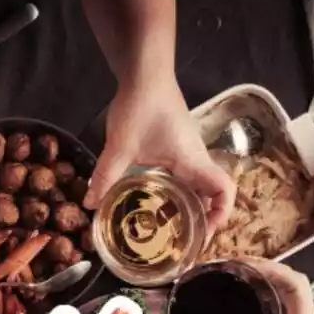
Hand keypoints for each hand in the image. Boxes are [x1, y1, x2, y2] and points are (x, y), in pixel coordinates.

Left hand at [84, 73, 234, 235]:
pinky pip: (183, 176)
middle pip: (212, 194)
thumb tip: (90, 204)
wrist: (145, 73)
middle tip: (184, 240)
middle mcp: (196, 158)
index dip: (222, 215)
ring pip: (197, 186)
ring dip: (189, 206)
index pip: (224, 191)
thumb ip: (105, 176)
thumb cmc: (141, 106)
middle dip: (203, 219)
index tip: (205, 233)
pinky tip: (155, 201)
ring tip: (169, 228)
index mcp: (193, 161)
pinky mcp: (175, 146)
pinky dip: (176, 192)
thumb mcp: (121, 146)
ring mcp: (187, 152)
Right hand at [169, 258, 313, 313]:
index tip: (239, 264)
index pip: (295, 283)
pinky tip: (247, 299)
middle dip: (263, 268)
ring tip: (234, 276)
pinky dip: (270, 294)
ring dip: (267, 279)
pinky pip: (289, 304)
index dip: (270, 267)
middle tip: (229, 268)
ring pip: (291, 291)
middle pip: (291, 280)